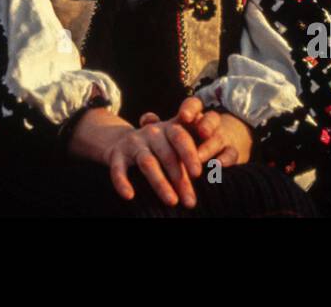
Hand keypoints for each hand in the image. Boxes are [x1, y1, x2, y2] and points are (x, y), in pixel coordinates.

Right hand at [68, 108, 201, 207]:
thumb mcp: (174, 142)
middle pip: (167, 154)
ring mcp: (133, 143)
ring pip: (147, 163)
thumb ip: (193, 151)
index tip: (198, 174)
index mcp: (169, 128)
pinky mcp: (116, 155)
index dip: (190, 154)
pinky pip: (118, 169)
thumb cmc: (159, 147)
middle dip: (180, 179)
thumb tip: (215, 172)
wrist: (120, 141)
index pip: (181, 138)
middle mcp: (151, 133)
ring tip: (172, 201)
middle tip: (191, 200)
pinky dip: (122, 182)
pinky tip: (129, 196)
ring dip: (160, 183)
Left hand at [142, 97, 252, 167]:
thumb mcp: (176, 130)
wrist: (223, 143)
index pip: (194, 105)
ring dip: (209, 147)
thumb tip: (146, 120)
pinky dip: (225, 160)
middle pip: (211, 118)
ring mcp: (222, 139)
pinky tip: (217, 166)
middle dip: (207, 124)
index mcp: (195, 116)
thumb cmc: (190, 138)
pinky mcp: (232, 153)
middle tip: (202, 132)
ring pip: (219, 138)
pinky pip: (232, 154)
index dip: (190, 108)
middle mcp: (210, 125)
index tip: (184, 116)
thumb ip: (159, 125)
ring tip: (199, 157)